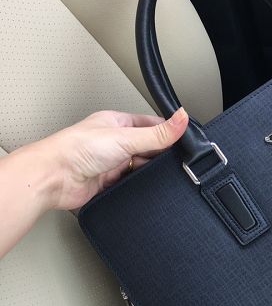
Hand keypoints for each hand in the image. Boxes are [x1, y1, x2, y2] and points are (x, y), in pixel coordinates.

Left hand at [14, 107, 188, 210]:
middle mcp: (114, 142)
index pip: (150, 124)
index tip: (184, 138)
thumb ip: (157, 133)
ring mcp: (111, 162)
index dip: (167, 131)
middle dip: (159, 154)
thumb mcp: (126, 137)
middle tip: (174, 160)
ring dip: (148, 171)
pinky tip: (144, 185)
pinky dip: (139, 185)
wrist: (54, 178)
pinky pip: (131, 183)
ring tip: (156, 173)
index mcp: (116, 123)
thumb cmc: (76, 149)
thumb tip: (182, 119)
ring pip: (140, 166)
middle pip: (147, 147)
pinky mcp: (109, 182)